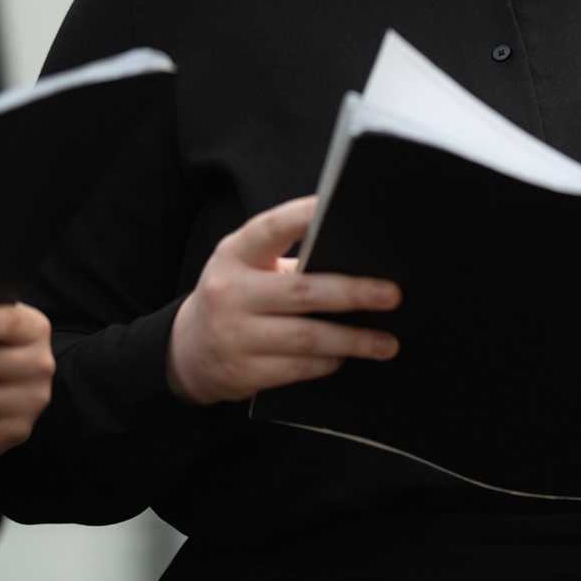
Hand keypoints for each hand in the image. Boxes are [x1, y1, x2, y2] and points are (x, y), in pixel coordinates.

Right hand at [166, 196, 401, 405]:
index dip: (304, 217)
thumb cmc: (236, 295)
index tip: (341, 209)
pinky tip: (347, 356)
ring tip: (386, 342)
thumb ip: (289, 259)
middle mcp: (230, 292)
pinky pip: (298, 368)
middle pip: (302, 291)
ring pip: (306, 337)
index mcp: (235, 254)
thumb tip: (358, 258)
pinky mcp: (243, 371)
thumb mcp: (248, 267)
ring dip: (353, 340)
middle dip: (353, 293)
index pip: (272, 228)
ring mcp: (234, 335)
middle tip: (392, 295)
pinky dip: (329, 361)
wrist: (188, 349)